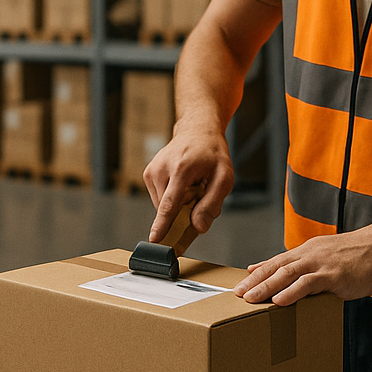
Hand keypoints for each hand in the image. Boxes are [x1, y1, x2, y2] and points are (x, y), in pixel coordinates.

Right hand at [144, 122, 235, 241]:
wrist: (197, 131)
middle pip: (168, 209)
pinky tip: (181, 183)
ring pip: (163, 206)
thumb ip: (211, 204)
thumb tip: (198, 227)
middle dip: (184, 212)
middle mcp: (162, 169)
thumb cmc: (212, 154)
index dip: (162, 224)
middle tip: (199, 193)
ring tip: (190, 186)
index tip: (154, 239)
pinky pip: (160, 198)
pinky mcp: (148, 174)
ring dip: (179, 204)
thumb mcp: (224, 177)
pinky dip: (172, 197)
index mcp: (181, 169)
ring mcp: (152, 171)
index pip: (169, 203)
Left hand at [233, 227, 371, 304]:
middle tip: (237, 294)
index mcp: (307, 252)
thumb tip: (293, 276)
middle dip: (255, 281)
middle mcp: (310, 255)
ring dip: (266, 286)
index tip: (240, 284)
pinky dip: (292, 292)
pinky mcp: (335, 275)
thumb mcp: (327, 255)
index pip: (276, 262)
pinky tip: (279, 300)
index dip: (257, 273)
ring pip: (287, 274)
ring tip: (250, 299)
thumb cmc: (359, 254)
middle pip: (276, 268)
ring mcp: (322, 264)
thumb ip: (307, 264)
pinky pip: (309, 283)